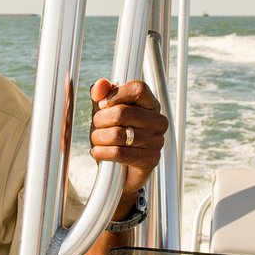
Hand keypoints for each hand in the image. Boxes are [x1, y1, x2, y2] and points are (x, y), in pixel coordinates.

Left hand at [89, 79, 166, 213]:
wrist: (122, 169)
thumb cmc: (116, 134)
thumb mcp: (106, 111)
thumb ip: (102, 94)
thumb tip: (100, 85)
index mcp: (151, 104)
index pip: (138, 88)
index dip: (116, 94)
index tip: (103, 104)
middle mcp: (158, 121)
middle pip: (122, 112)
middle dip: (100, 120)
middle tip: (96, 126)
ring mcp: (156, 141)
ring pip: (117, 134)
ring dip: (99, 138)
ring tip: (97, 140)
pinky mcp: (150, 160)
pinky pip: (118, 153)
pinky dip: (101, 152)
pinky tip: (98, 152)